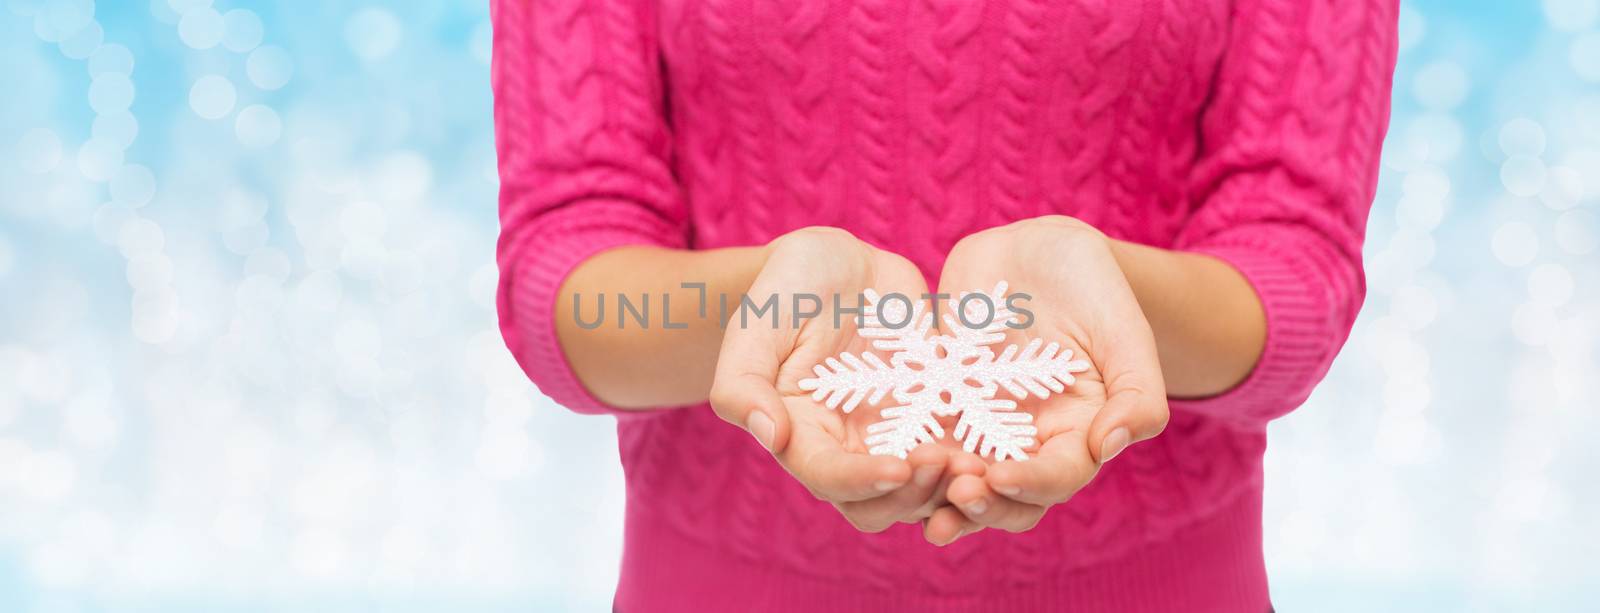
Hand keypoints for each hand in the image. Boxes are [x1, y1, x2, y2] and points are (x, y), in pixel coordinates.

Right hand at [709, 227, 966, 531]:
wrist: (838, 263)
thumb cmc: (787, 288)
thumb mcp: (756, 324)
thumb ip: (743, 382)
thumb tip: (769, 436)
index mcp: (799, 435)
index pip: (827, 479)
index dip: (862, 481)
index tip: (899, 466)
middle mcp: (846, 449)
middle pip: (879, 505)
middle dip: (915, 494)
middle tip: (949, 463)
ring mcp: (893, 436)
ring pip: (925, 491)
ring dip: (952, 487)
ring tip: (981, 461)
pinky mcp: (932, 417)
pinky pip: (960, 451)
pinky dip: (980, 457)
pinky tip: (1006, 442)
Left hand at [925, 216, 1168, 543]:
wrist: (1039, 249)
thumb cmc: (1095, 286)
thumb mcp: (1125, 330)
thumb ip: (1137, 391)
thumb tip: (1112, 446)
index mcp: (1079, 433)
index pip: (1058, 476)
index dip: (1032, 484)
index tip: (1001, 477)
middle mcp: (1028, 440)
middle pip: (1006, 496)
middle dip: (980, 503)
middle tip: (955, 494)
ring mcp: (980, 424)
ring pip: (957, 476)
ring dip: (934, 491)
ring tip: (910, 487)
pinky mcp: (941, 402)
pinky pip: (918, 434)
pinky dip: (901, 451)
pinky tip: (877, 455)